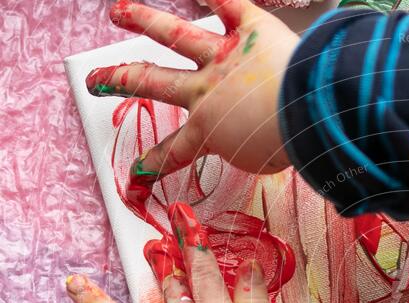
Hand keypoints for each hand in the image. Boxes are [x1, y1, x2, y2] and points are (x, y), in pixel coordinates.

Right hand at [86, 0, 298, 184]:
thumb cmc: (286, 142)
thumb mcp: (259, 160)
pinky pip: (229, 3)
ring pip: (175, 34)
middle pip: (153, 83)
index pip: (175, 150)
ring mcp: (224, 57)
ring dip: (144, 20)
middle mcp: (207, 90)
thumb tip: (251, 139)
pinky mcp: (252, 30)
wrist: (304, 111)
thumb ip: (246, 148)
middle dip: (121, 80)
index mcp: (209, 129)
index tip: (138, 172)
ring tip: (121, 11)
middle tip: (98, 79)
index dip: (153, 163)